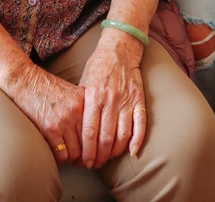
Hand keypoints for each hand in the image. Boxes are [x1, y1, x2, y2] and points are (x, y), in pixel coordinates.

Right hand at [9, 63, 85, 163]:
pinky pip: (61, 154)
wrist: (25, 80)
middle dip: (84, 156)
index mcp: (85, 100)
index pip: (97, 131)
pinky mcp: (50, 128)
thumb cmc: (45, 87)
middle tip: (80, 161)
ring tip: (66, 157)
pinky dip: (59, 159)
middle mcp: (78, 110)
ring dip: (71, 159)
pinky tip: (55, 154)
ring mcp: (65, 120)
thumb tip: (91, 134)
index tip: (92, 154)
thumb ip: (82, 108)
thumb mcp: (70, 92)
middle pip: (88, 144)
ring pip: (75, 153)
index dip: (95, 146)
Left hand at [78, 30, 146, 168]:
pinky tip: (132, 152)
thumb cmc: (98, 66)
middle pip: (106, 137)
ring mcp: (126, 101)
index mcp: (94, 96)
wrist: (119, 49)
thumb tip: (74, 128)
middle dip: (100, 155)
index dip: (87, 150)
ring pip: (123, 134)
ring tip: (109, 159)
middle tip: (95, 165)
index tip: (85, 161)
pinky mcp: (139, 100)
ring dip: (116, 152)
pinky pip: (140, 124)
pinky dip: (137, 140)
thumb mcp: (84, 82)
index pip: (90, 131)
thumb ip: (82, 104)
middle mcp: (111, 100)